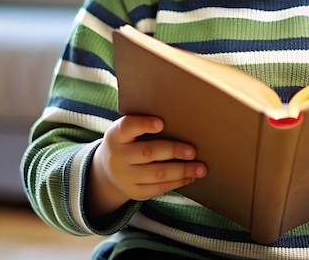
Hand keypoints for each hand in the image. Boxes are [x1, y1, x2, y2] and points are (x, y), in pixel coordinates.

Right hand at [86, 115, 206, 221]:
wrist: (108, 167)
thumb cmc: (128, 139)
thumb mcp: (128, 129)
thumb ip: (145, 123)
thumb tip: (181, 117)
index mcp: (116, 135)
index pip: (127, 127)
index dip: (144, 124)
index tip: (161, 122)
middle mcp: (118, 157)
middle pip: (148, 152)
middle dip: (173, 151)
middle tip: (193, 151)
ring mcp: (125, 177)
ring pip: (157, 174)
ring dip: (182, 170)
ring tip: (200, 167)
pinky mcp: (134, 192)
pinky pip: (158, 189)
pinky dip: (177, 182)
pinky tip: (190, 176)